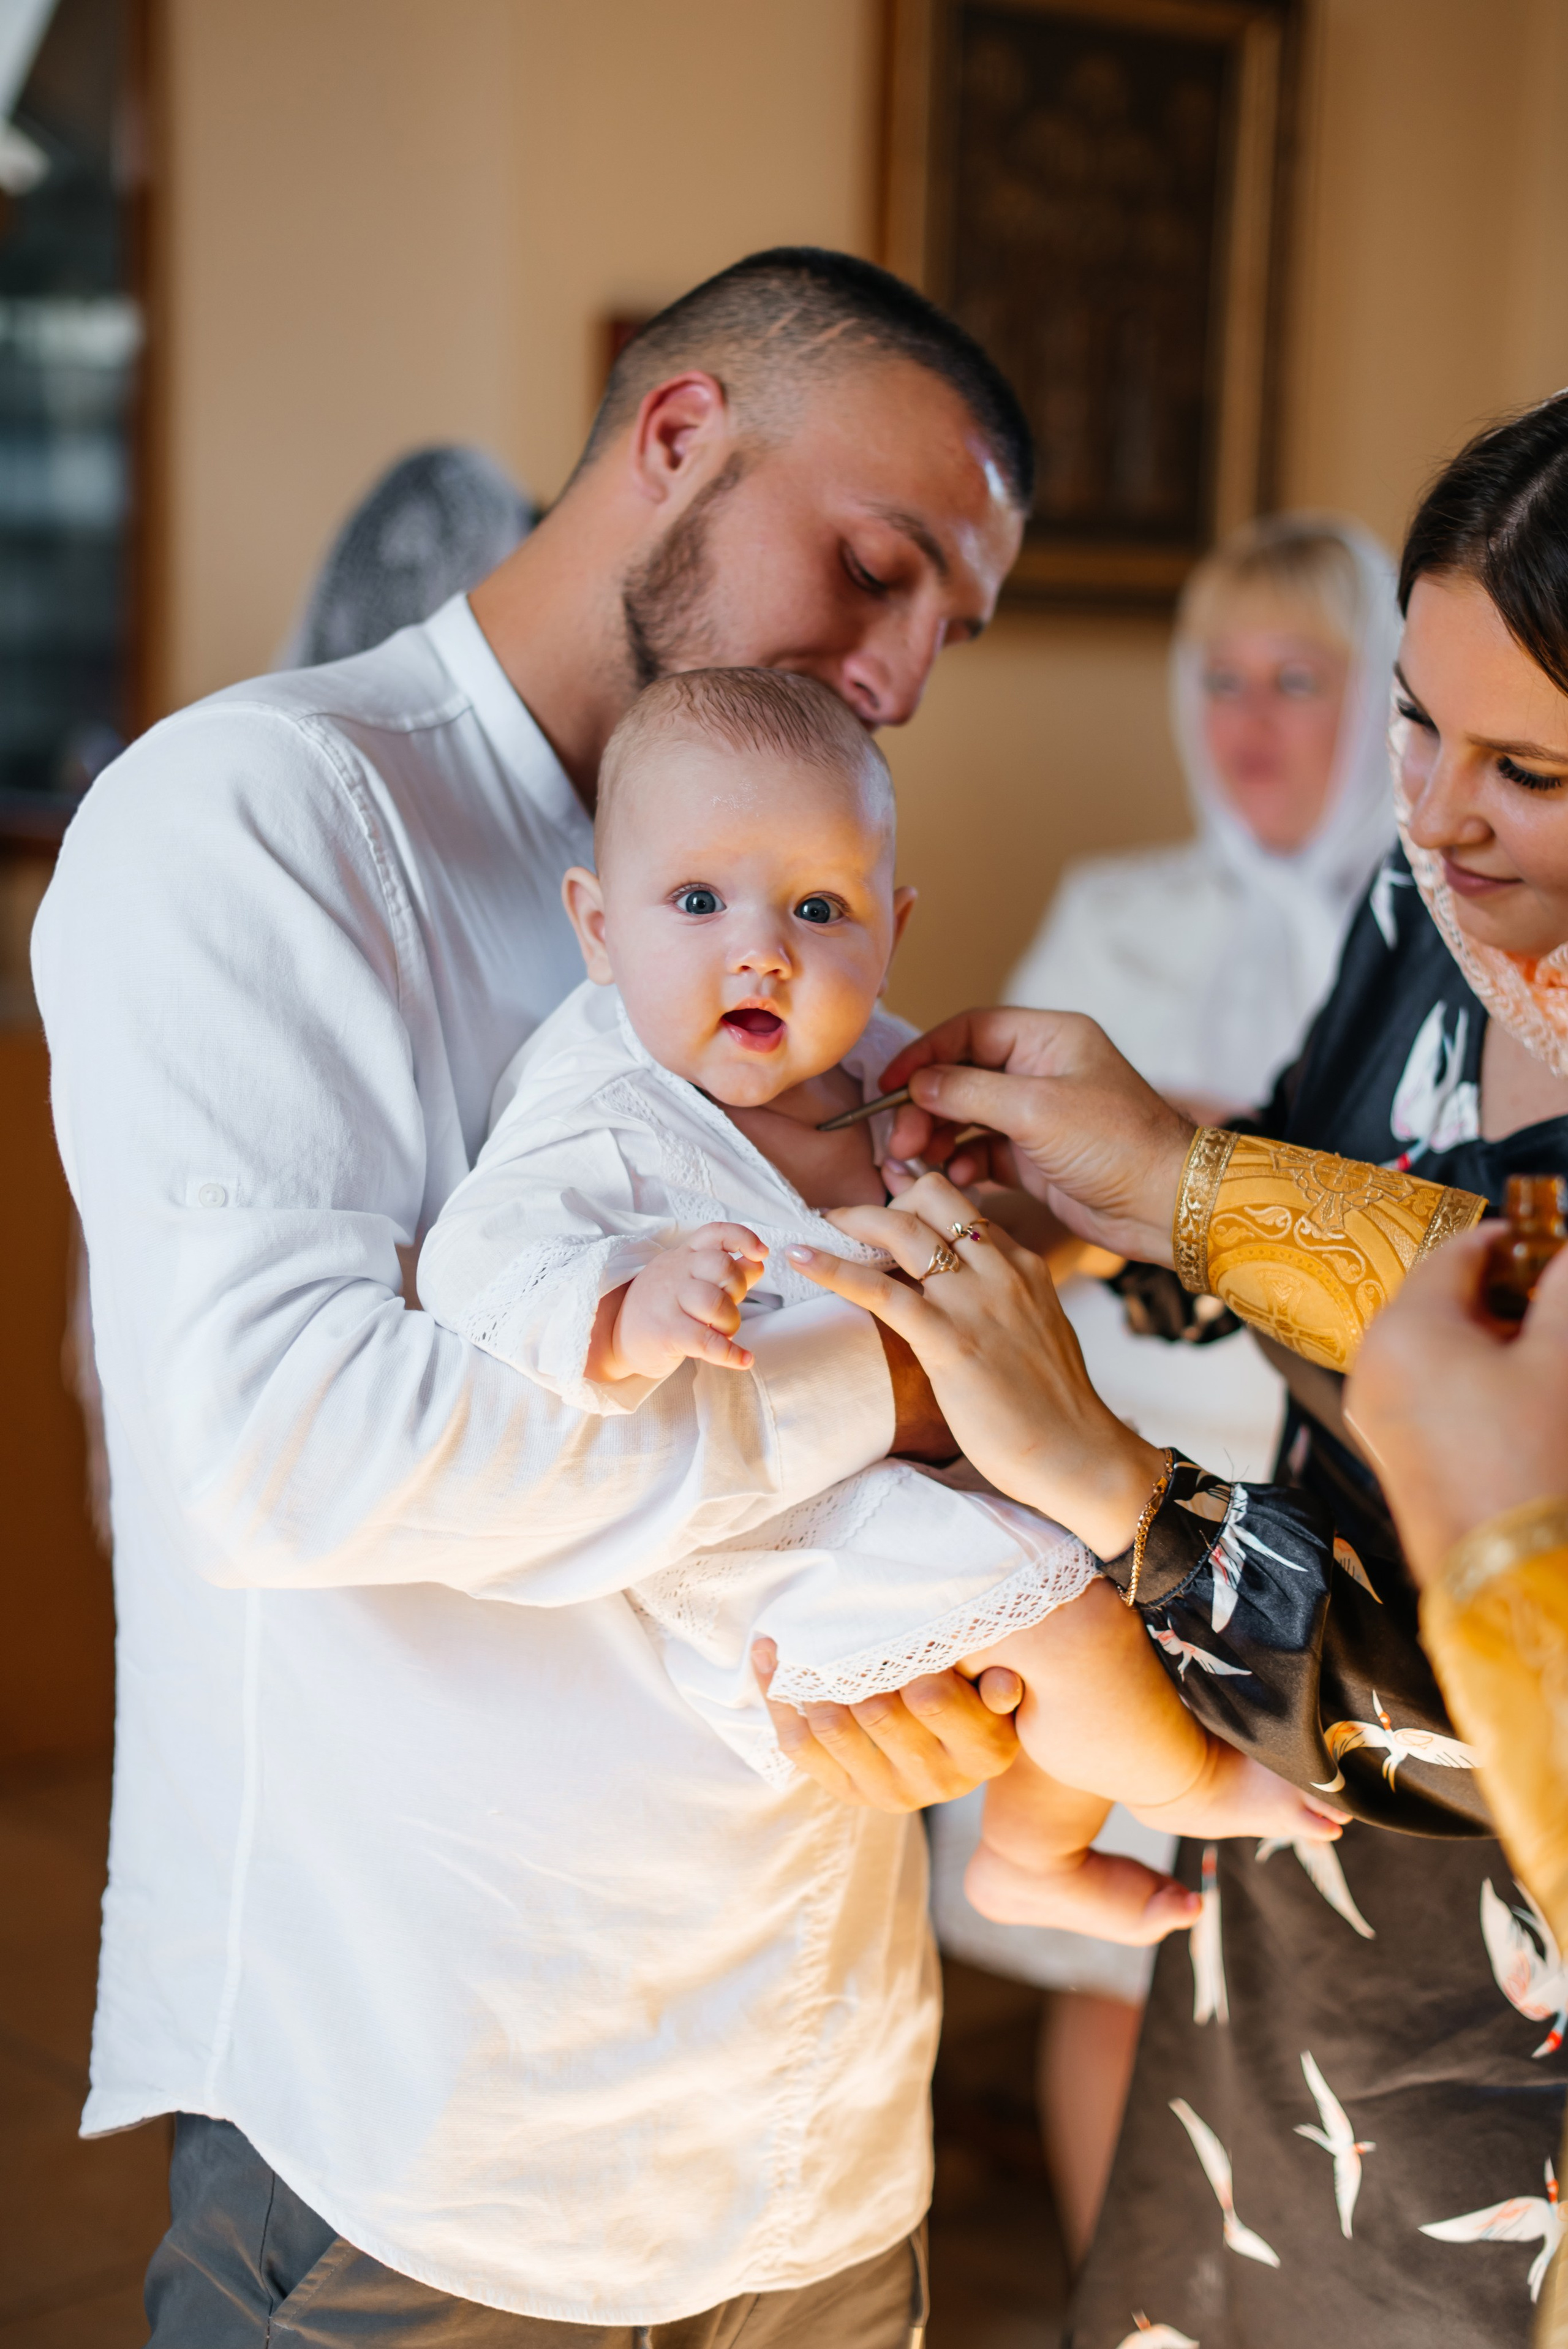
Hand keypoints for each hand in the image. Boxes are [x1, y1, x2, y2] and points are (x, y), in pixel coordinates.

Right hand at [587, 1223, 764, 1381]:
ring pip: (716, 1303)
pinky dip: (731, 1353)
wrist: (616, 1337)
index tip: (760, 1252)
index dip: (742, 1238)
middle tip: (728, 1310)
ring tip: (724, 1334)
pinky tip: (744, 1359)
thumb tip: (758, 1262)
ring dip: (731, 1323)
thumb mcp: (690, 1282)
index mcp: (684, 1256)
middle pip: (722, 1267)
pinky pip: (707, 1342)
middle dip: (738, 1290)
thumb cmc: (663, 1308)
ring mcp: (667, 1301)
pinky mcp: (665, 1332)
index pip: (715, 1233)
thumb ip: (726, 1272)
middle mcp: (675, 1271)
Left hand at [753, 1636, 1021, 1811]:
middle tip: (833, 1624)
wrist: (960, 1751)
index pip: (933, 1701)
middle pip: (877, 1714)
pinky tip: (768, 1658)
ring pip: (832, 1728)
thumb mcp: (998, 1687)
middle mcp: (937, 1781)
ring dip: (809, 1680)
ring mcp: (887, 1792)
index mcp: (983, 1752)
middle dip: (853, 1665)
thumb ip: (997, 1681)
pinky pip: (798, 1746)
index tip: (889, 1625)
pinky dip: (777, 1699)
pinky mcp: (847, 1792)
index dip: (907, 1659)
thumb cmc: (978, 1697)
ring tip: (794, 1636)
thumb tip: (1000, 1683)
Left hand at [787, 1169, 1165, 1557]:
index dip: (917, 1203)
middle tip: (848, 1222)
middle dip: (885, 1201)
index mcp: (1023, 1266)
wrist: (1080, 1455)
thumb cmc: (1055, 1408)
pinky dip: (834, 1268)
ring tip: (819, 1227)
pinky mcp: (950, 1340)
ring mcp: (976, 1302)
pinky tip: (802, 1258)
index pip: (962, 1208)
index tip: (885, 1215)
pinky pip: (881, 1289)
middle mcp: (1001, 1270)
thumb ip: (1003, 1302)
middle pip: (932, 1198)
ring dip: (853, 1220)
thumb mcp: (1035, 1331)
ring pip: (904, 1229)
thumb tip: (965, 1301)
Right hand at [877, 1007, 1194, 1266]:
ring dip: (937, 1136)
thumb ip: (968, 1092)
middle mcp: (1040, 1071)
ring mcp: (1037, 1115)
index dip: (924, 1055)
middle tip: (900, 1138)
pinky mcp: (1035, 1157)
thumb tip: (916, 1084)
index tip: (889, 1085)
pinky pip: (982, 1151)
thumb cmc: (1118, 1145)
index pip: (969, 1032)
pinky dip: (962, 1162)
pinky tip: (955, 1176)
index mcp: (1048, 1039)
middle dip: (925, 1105)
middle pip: (961, 1076)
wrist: (1165, 1205)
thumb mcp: (1037, 1110)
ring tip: (915, 1161)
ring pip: (967, 1116)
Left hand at [1345, 1225, 1567, 1582]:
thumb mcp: (1557, 1361)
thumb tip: (1565, 1256)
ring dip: (1482, 1334)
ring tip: (1538, 1348)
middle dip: (1497, 1292)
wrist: (1507, 1572)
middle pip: (1436, 1297)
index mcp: (1404, 1328)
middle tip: (1549, 1297)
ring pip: (1429, 1343)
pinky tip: (1512, 1390)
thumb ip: (1561, 1293)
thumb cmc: (1529, 1463)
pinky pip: (1421, 1385)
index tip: (1547, 1246)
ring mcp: (1374, 1408)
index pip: (1456, 1252)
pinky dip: (1463, 1374)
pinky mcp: (1387, 1445)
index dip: (1509, 1243)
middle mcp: (1372, 1362)